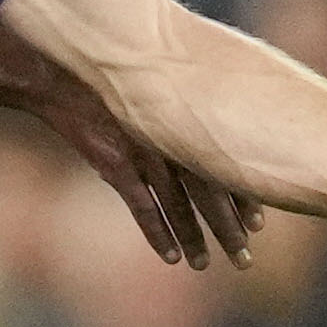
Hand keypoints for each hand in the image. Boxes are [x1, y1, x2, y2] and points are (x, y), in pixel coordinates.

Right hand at [32, 57, 261, 269]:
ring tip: (204, 265)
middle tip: (244, 260)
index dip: (244, 198)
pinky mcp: (116, 162)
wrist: (67, 64)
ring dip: (193, 238)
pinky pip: (142, 206)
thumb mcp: (162, 76)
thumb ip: (189, 100)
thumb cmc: (119, 62)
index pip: (227, 166)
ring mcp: (146, 151)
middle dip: (227, 229)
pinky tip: (170, 256)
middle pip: (209, 192)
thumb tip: (218, 117)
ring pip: (178, 205)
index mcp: (192, 115)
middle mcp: (175, 136)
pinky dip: (156, 233)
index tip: (259, 225)